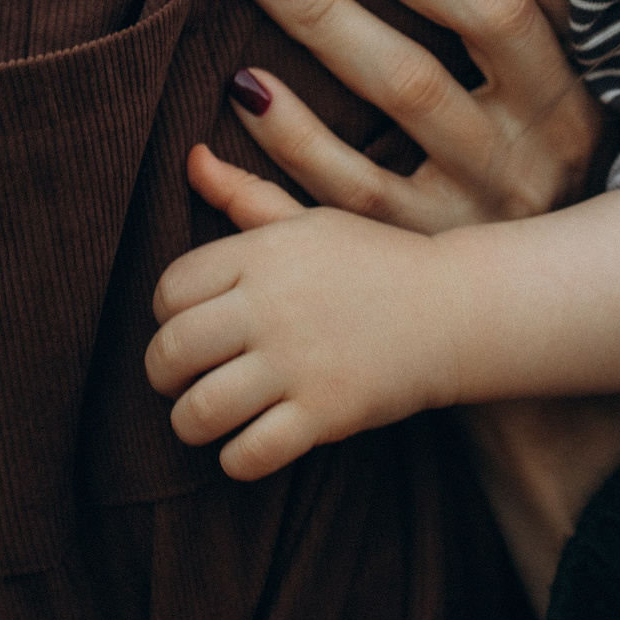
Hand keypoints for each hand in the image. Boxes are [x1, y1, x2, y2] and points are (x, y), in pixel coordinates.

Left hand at [149, 163, 464, 479]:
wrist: (456, 308)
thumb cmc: (375, 262)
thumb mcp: (310, 219)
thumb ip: (246, 195)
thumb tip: (193, 159)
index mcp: (263, 252)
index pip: (169, 289)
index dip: (165, 314)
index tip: (188, 324)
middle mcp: (272, 305)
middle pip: (171, 352)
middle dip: (163, 374)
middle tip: (181, 379)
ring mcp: (298, 361)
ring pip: (198, 411)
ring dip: (190, 422)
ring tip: (206, 418)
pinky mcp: (325, 412)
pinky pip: (248, 454)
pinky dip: (234, 460)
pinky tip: (246, 446)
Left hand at [223, 0, 601, 234]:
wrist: (551, 304)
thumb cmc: (532, 149)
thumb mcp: (549, 72)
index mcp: (584, 74)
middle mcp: (550, 133)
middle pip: (475, 17)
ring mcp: (492, 197)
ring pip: (408, 90)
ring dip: (328, 22)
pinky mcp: (428, 254)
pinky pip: (349, 190)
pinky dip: (290, 142)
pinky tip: (245, 89)